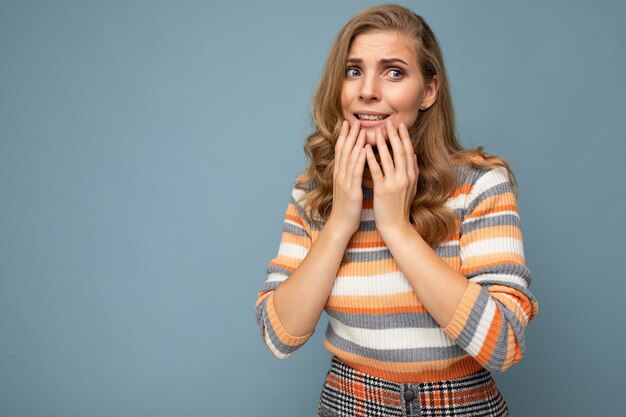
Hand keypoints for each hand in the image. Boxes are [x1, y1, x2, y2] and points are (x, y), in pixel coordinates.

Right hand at [328, 120, 366, 236]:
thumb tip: (357, 164)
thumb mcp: (348, 189)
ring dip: (355, 143)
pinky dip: (359, 159)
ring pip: (349, 158)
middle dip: (349, 135)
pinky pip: (355, 172)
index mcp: (340, 175)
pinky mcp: (351, 190)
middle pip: (344, 151)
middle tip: (354, 120)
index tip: (348, 123)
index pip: (341, 151)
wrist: (342, 224)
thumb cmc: (348, 208)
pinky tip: (363, 150)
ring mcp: (344, 182)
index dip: (344, 136)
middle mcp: (340, 176)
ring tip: (361, 129)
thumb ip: (351, 176)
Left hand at [364, 119, 418, 235]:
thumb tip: (414, 156)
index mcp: (411, 176)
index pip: (408, 152)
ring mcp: (394, 183)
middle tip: (388, 123)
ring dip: (382, 143)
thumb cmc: (400, 207)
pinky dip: (371, 159)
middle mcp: (405, 178)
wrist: (396, 225)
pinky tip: (365, 149)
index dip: (404, 138)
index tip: (400, 126)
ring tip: (376, 131)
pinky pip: (376, 171)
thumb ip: (412, 171)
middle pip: (400, 152)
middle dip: (394, 136)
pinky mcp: (383, 190)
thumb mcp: (411, 188)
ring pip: (388, 159)